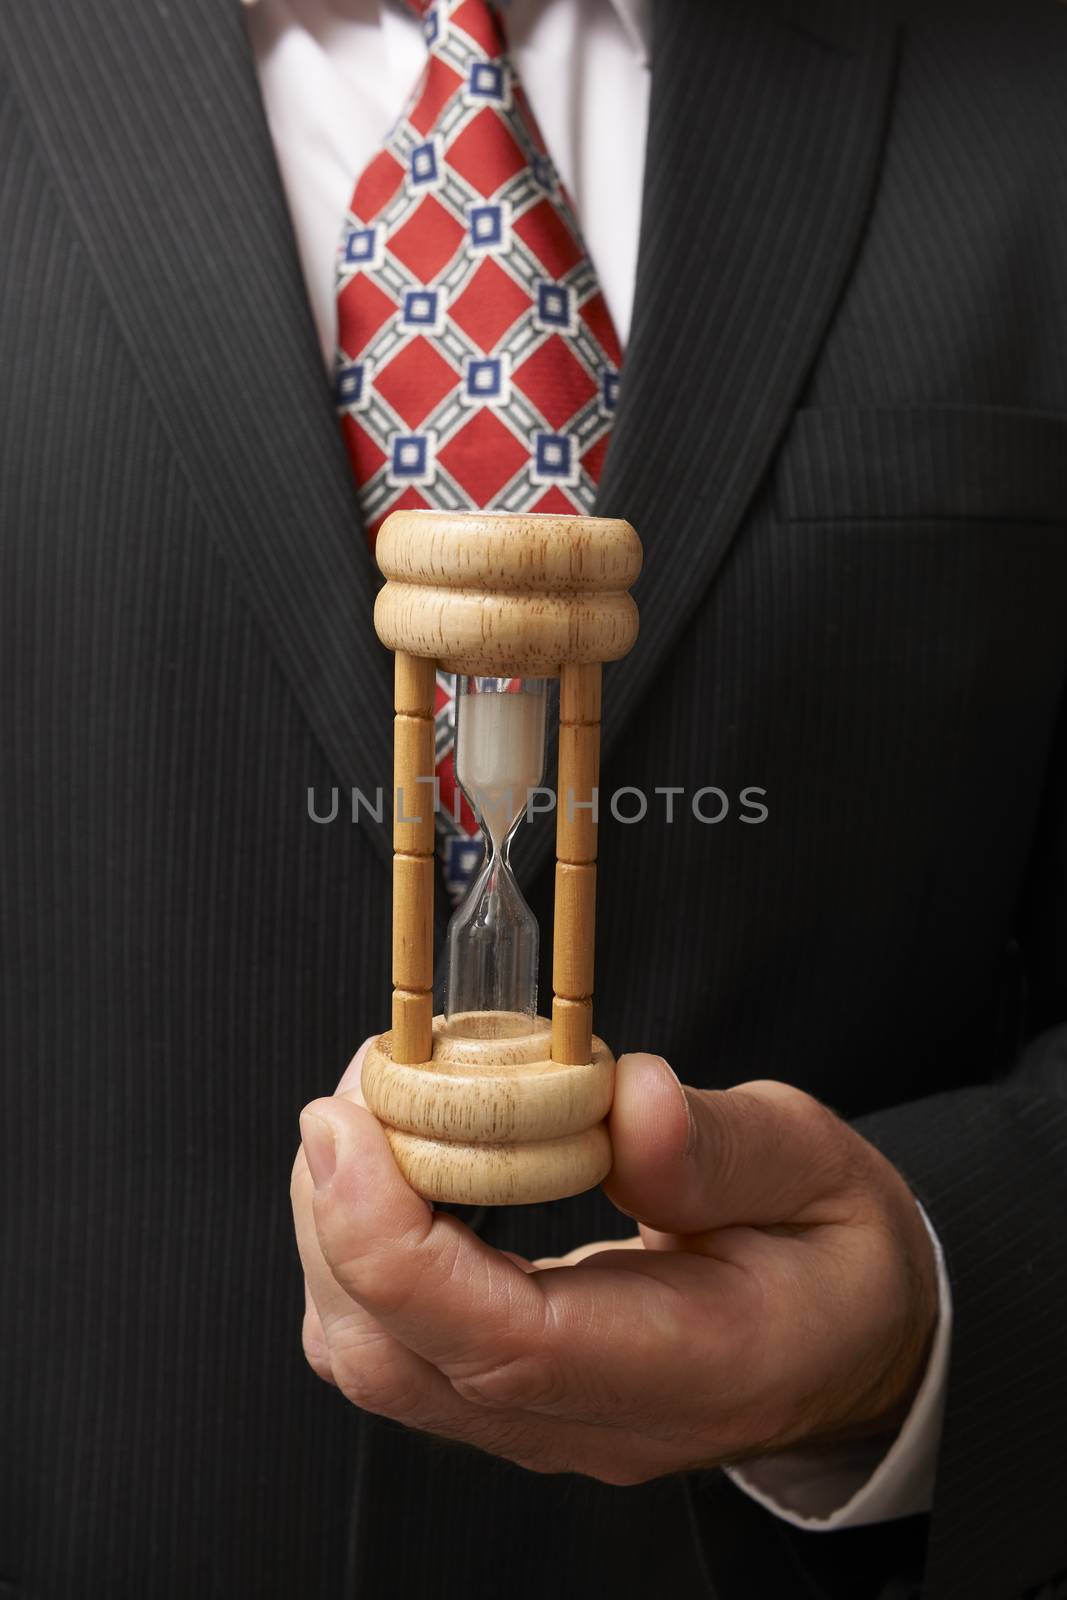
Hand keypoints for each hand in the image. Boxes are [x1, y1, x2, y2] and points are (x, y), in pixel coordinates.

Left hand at [291, 1044, 937, 1483]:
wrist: (853, 1340)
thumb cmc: (835, 1251)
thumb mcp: (816, 1167)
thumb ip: (722, 1144)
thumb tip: (624, 1098)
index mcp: (693, 1367)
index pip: (506, 1344)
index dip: (395, 1241)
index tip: (346, 1128)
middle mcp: (600, 1421)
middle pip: (407, 1363)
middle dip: (339, 1221)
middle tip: (353, 1090)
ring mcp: (549, 1423)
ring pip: (382, 1364)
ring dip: (339, 1235)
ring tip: (365, 1117)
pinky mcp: (517, 1398)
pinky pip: (401, 1348)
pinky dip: (362, 1255)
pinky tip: (387, 1172)